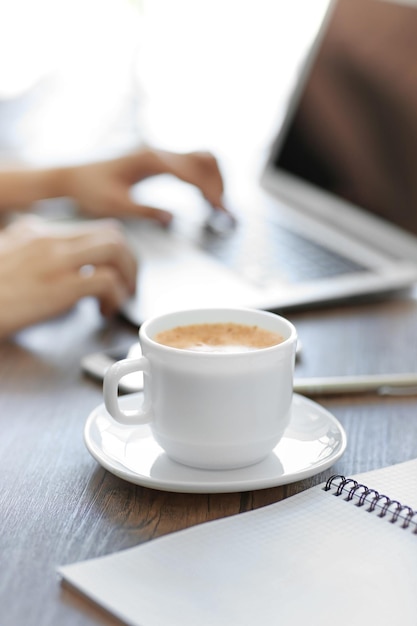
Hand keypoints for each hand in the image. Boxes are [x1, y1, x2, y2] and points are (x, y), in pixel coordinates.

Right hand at [0, 217, 136, 337]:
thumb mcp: (7, 256)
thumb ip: (33, 251)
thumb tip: (64, 267)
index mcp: (37, 231)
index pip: (94, 228)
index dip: (115, 251)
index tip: (117, 271)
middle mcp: (49, 239)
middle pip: (113, 235)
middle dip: (131, 261)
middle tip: (129, 285)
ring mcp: (55, 261)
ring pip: (115, 250)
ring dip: (128, 276)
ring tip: (121, 298)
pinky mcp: (58, 286)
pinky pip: (106, 281)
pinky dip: (115, 297)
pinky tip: (105, 310)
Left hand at [67, 148, 226, 224]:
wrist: (70, 176)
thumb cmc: (88, 191)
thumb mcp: (115, 206)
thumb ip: (145, 211)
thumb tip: (172, 219)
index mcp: (149, 160)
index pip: (192, 172)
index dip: (210, 191)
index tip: (221, 211)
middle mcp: (157, 151)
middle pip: (204, 158)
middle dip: (218, 184)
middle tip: (223, 212)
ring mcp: (157, 152)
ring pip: (200, 158)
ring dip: (214, 179)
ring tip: (218, 207)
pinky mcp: (156, 159)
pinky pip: (189, 164)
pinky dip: (203, 179)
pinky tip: (204, 199)